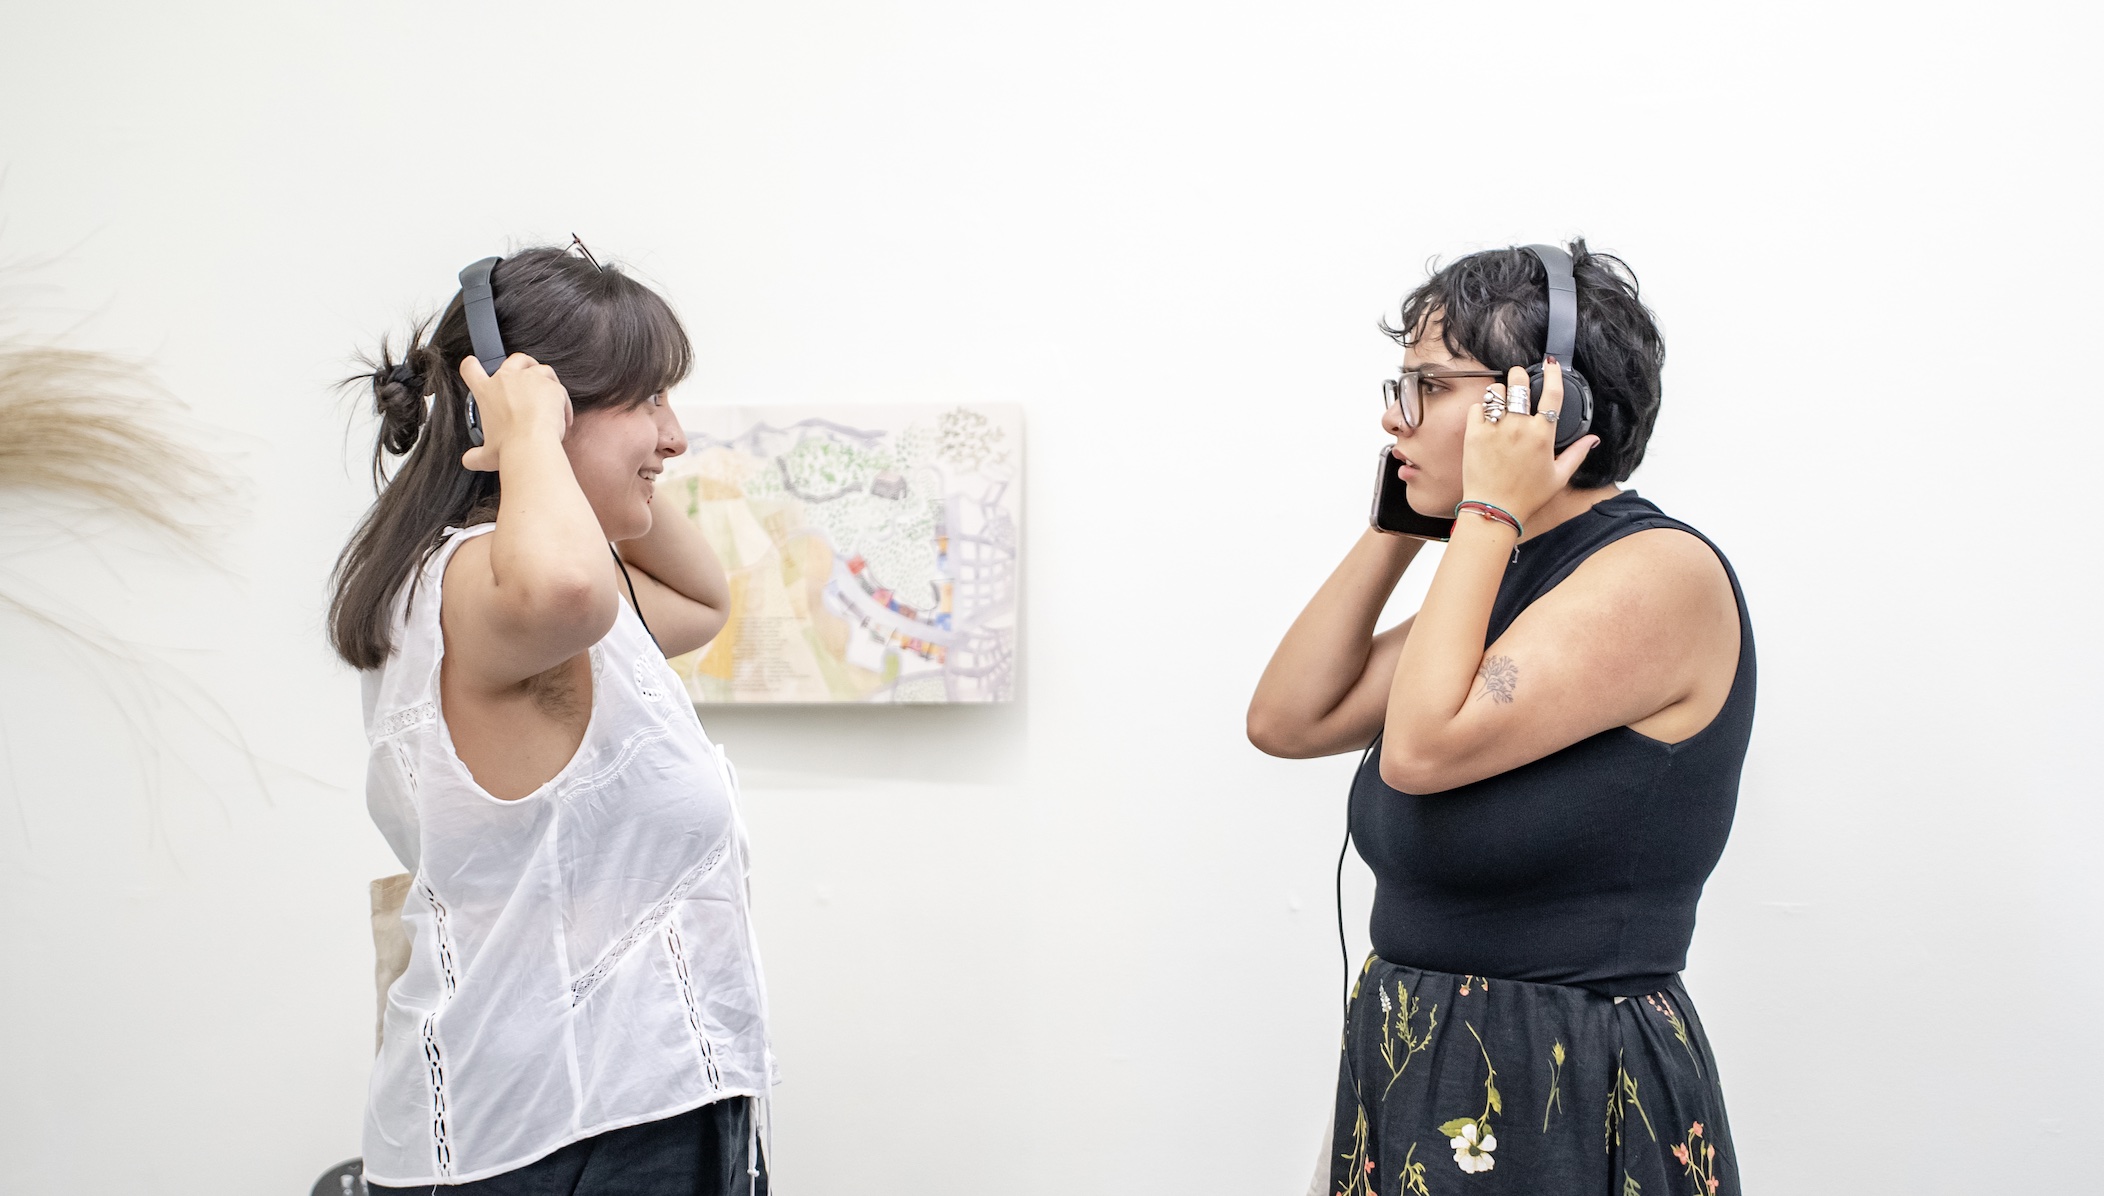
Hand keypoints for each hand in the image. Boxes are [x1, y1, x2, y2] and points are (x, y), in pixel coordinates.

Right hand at [458, 353, 574, 472]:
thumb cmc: (508, 448)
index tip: (474, 366)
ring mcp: (531, 379)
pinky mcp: (553, 386)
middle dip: (522, 363)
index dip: (471, 365)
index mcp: (486, 391)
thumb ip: (475, 456)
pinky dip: (561, 401)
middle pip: (514, 358)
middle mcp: (507, 379)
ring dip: (545, 379)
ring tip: (549, 397)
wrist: (532, 445)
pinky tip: (562, 417)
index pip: (470, 369)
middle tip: (527, 375)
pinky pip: (559, 389)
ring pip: (541, 369)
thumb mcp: (486, 455)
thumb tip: (468, 461)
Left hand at [1459, 360, 1597, 527]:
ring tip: (1501, 399)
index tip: (1551, 364)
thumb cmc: (1527, 496)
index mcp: (1543, 434)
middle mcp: (1519, 427)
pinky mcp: (1474, 434)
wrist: (1494, 509)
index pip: (1552, 393)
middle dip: (1519, 376)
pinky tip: (1487, 415)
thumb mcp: (1559, 477)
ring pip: (1496, 391)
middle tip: (1518, 379)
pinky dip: (1482, 407)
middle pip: (1519, 383)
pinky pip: (1477, 407)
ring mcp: (1495, 429)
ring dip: (1500, 391)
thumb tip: (1594, 439)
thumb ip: (1578, 454)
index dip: (1553, 374)